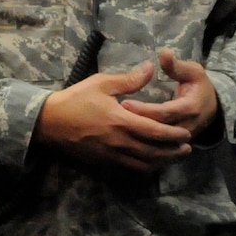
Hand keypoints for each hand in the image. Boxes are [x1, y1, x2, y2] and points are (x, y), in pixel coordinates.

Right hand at [36, 60, 193, 172]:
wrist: (49, 122)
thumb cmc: (76, 99)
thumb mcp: (102, 83)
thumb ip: (129, 80)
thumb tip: (151, 68)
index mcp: (121, 121)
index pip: (155, 131)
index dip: (173, 135)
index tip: (186, 134)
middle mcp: (119, 142)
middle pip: (153, 152)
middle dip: (172, 152)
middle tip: (187, 149)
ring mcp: (111, 155)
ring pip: (142, 164)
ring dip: (161, 162)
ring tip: (173, 158)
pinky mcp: (103, 162)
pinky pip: (128, 168)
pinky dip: (143, 168)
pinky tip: (149, 163)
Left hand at [119, 48, 221, 137]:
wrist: (214, 107)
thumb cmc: (199, 85)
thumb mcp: (192, 71)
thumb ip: (176, 65)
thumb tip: (163, 53)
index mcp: (189, 108)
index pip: (163, 112)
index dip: (144, 110)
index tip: (124, 103)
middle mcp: (186, 127)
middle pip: (158, 131)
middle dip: (136, 125)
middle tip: (115, 117)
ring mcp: (181, 139)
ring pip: (158, 144)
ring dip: (138, 138)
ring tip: (117, 129)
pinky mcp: (177, 146)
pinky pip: (159, 150)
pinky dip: (144, 147)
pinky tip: (127, 141)